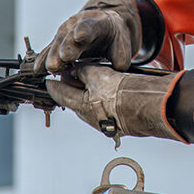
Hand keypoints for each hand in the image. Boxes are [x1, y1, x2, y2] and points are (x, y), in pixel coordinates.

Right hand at [35, 0, 141, 73]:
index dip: (85, 30)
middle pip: (70, 36)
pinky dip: (43, 59)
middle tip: (63, 57)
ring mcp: (65, 32)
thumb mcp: (122, 46)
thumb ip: (119, 58)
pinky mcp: (57, 41)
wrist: (105, 28)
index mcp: (97, 23)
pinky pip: (48, 50)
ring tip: (51, 68)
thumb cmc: (113, 39)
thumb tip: (114, 70)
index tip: (79, 36)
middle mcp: (78, 25)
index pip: (90, 26)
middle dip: (66, 46)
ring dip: (53, 56)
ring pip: (57, 43)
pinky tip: (38, 69)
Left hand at [46, 64, 182, 142]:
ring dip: (88, 94)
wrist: (144, 106)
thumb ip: (83, 70)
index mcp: (80, 105)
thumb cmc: (120, 91)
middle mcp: (88, 117)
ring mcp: (102, 122)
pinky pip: (103, 110)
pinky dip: (101, 100)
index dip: (53, 84)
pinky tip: (109, 92)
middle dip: (72, 88)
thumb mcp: (98, 74)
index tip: (48, 81)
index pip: (59, 94)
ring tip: (93, 81)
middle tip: (71, 76)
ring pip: (90, 105)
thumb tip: (76, 70)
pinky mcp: (116, 124)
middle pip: (74, 100)